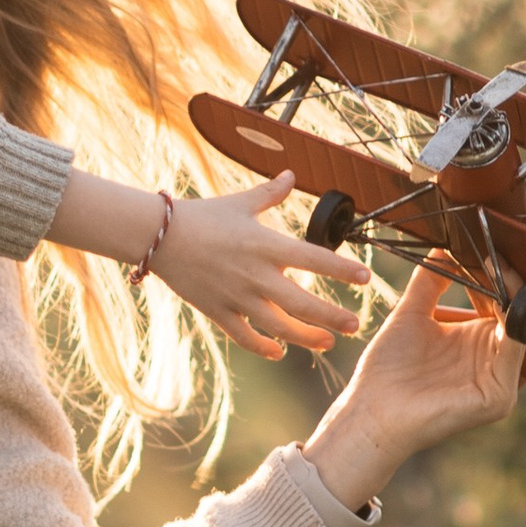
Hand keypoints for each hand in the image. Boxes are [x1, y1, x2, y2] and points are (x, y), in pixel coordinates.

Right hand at [147, 174, 368, 360]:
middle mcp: (256, 274)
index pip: (314, 258)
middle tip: (355, 325)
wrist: (159, 236)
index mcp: (266, 244)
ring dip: (306, 337)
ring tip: (327, 343)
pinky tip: (280, 352)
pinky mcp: (218, 311)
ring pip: (278, 326)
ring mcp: (237, 296)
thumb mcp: (240, 203)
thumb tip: (290, 174)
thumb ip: (270, 194)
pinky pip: (245, 336)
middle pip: (302, 303)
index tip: (366, 278)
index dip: (342, 269)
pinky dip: (263, 347)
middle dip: (332, 317)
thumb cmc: (203, 216)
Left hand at [298, 259, 525, 507]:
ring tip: (496, 267)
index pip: (502, 303)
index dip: (498, 275)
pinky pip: (514, 349)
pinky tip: (497, 296)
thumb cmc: (387, 372)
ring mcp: (500, 382)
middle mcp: (493, 362)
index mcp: (476, 343)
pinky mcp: (499, 397)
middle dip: (510, 279)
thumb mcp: (412, 315)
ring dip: (513, 294)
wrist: (371, 411)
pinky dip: (510, 319)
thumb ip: (431, 282)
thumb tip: (444, 247)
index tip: (487, 246)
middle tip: (495, 251)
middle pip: (518, 313)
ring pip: (522, 327)